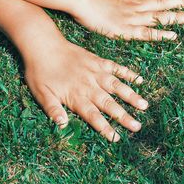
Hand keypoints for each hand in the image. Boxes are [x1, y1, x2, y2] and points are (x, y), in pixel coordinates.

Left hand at [24, 40, 146, 141]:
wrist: (44, 45)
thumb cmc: (40, 72)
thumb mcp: (41, 93)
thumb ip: (52, 109)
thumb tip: (62, 125)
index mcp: (76, 97)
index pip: (93, 116)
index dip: (105, 127)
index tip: (116, 138)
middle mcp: (90, 86)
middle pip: (109, 104)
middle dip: (124, 116)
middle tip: (137, 126)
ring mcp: (96, 72)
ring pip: (117, 87)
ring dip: (131, 96)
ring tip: (144, 105)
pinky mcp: (98, 61)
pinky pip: (116, 67)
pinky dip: (128, 73)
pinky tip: (139, 79)